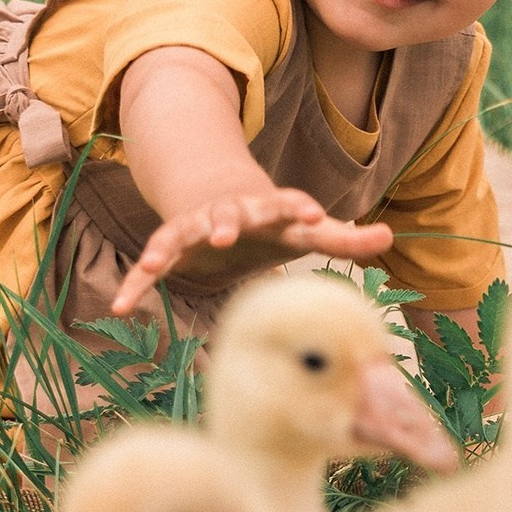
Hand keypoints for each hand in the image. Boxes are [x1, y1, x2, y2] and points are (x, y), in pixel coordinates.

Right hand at [112, 188, 392, 313]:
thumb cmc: (274, 226)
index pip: (289, 205)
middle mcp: (232, 213)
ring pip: (183, 233)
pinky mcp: (172, 245)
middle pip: (230, 213)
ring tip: (151, 263)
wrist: (221, 208)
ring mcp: (198, 227)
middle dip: (226, 220)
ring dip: (169, 245)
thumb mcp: (307, 233)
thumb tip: (390, 235)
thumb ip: (345, 239)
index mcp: (270, 210)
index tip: (316, 214)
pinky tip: (121, 307)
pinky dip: (136, 283)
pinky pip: (152, 263)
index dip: (300, 208)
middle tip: (226, 231)